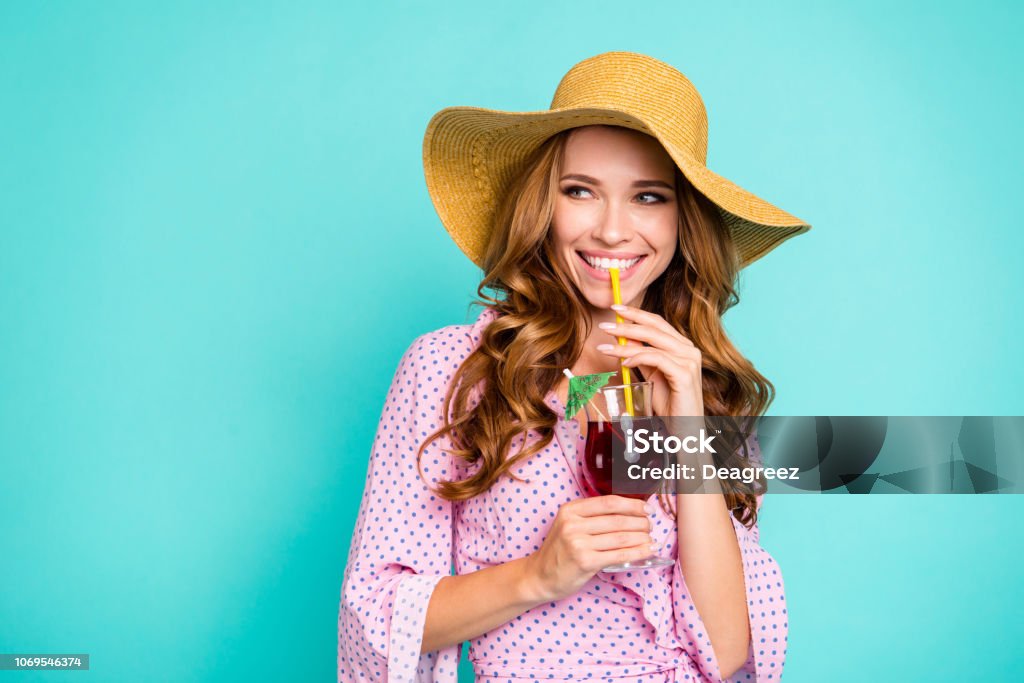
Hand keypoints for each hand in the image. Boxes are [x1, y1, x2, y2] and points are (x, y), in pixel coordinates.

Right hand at [521, 496, 656, 601]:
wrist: (539, 576)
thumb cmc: (559, 551)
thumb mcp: (569, 525)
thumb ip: (591, 517)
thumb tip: (628, 513)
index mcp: (570, 510)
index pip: (608, 502)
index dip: (632, 505)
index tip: (646, 509)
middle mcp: (573, 524)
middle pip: (617, 520)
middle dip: (640, 523)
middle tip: (650, 527)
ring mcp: (578, 543)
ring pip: (621, 537)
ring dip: (642, 538)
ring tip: (652, 540)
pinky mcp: (585, 561)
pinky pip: (618, 555)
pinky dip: (637, 553)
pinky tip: (647, 551)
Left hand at [596, 304, 704, 416]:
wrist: (685, 428)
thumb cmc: (669, 403)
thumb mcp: (652, 374)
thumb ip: (641, 355)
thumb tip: (623, 336)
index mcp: (683, 346)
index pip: (657, 322)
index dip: (636, 314)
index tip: (615, 308)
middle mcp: (689, 349)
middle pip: (654, 328)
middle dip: (627, 324)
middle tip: (605, 323)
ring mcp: (690, 361)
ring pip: (652, 343)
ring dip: (625, 343)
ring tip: (605, 345)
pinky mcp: (685, 374)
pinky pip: (656, 359)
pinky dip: (637, 357)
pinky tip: (623, 362)